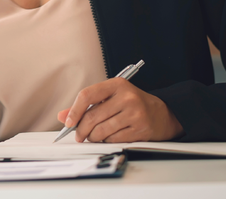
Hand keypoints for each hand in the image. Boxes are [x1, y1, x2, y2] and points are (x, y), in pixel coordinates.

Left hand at [56, 77, 183, 142]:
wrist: (162, 113)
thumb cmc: (133, 104)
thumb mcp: (110, 97)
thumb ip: (86, 105)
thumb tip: (63, 116)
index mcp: (116, 84)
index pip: (87, 95)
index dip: (74, 110)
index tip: (68, 122)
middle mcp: (126, 97)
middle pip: (92, 116)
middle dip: (81, 130)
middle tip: (78, 135)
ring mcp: (134, 113)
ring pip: (101, 131)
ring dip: (93, 137)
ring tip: (94, 136)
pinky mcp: (140, 129)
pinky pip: (113, 139)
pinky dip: (106, 141)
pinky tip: (109, 137)